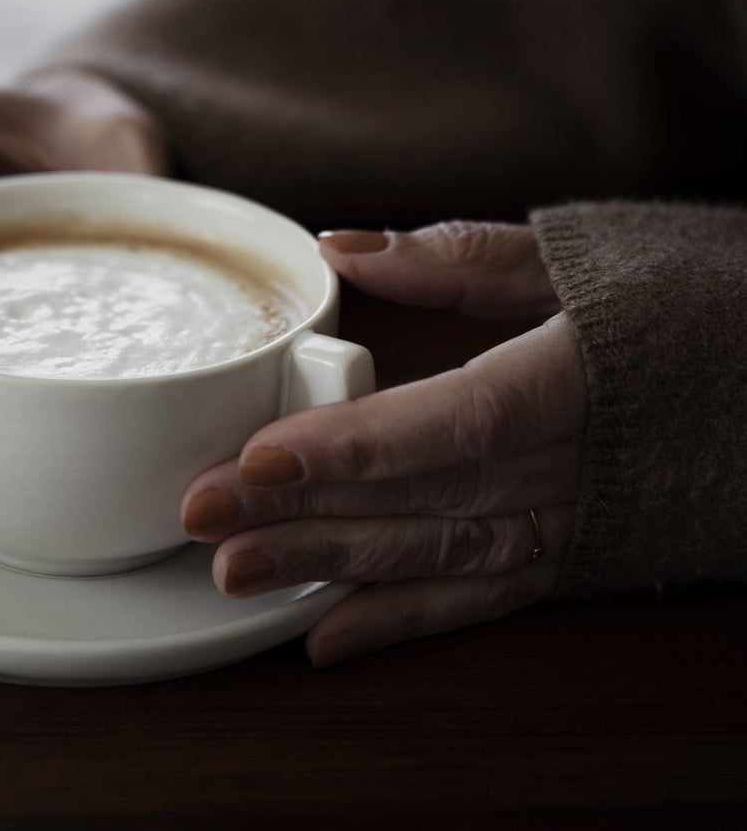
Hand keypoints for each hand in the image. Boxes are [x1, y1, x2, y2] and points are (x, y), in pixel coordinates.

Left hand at [180, 221, 585, 666]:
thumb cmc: (684, 302)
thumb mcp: (583, 257)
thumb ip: (459, 258)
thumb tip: (340, 248)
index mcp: (575, 380)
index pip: (449, 422)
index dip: (353, 448)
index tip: (257, 459)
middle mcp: (573, 468)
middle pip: (422, 499)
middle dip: (304, 514)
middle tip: (201, 517)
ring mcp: (573, 523)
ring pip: (439, 557)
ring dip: (334, 572)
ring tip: (235, 575)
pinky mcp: (573, 554)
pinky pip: (482, 597)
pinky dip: (405, 622)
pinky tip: (326, 637)